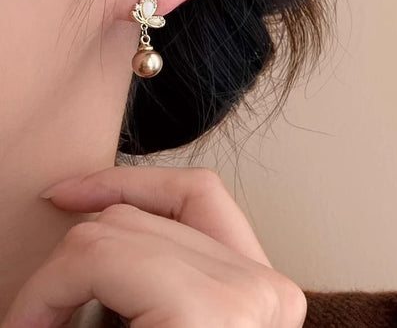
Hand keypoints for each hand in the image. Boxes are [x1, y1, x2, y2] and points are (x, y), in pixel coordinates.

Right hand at [1, 166, 306, 327]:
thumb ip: (76, 325)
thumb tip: (29, 315)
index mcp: (213, 317)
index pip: (103, 255)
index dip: (43, 289)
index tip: (21, 323)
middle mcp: (249, 286)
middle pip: (127, 226)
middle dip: (65, 266)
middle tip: (39, 311)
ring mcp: (259, 274)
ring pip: (161, 205)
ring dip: (104, 222)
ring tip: (71, 256)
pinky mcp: (257, 267)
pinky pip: (199, 202)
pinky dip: (151, 195)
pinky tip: (113, 200)